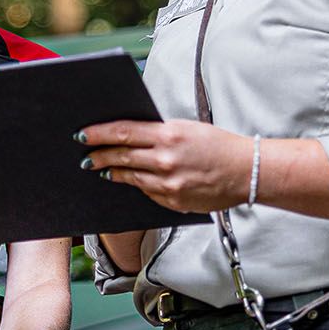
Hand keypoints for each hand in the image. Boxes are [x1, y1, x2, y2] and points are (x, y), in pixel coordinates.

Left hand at [79, 119, 250, 213]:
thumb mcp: (187, 128)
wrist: (246, 172)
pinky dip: (137, 184)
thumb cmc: (218, 145)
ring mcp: (169, 184)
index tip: (82, 135)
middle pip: (121, 156)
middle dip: (98, 156)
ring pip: (130, 177)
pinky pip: (147, 192)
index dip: (98, 134)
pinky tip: (129, 180)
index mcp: (169, 135)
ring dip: (113, 172)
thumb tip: (129, 134)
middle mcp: (166, 160)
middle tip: (84, 156)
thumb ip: (159, 132)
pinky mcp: (173, 201)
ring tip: (102, 168)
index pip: (123, 132)